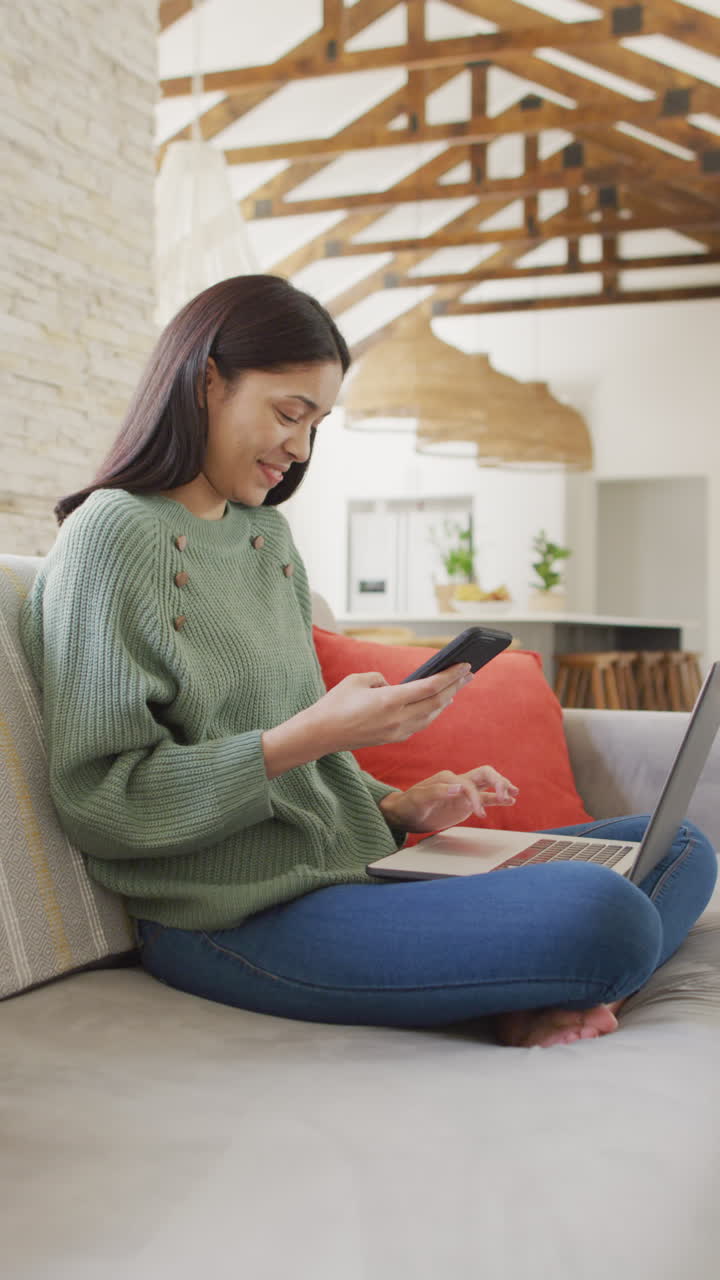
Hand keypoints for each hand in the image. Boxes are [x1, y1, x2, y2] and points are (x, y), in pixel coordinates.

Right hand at [306, 663, 473, 754]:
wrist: (320, 734)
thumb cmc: (335, 703)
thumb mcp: (358, 680)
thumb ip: (381, 679)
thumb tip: (395, 686)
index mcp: (390, 700)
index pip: (429, 687)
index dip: (450, 676)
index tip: (464, 665)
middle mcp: (398, 718)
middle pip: (436, 702)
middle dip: (455, 687)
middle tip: (468, 673)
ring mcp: (397, 731)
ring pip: (431, 715)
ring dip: (446, 700)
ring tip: (456, 686)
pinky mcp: (392, 738)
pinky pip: (420, 723)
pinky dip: (432, 712)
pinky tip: (436, 704)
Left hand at [379, 766, 519, 832]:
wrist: (404, 814)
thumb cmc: (409, 805)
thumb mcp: (418, 799)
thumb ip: (436, 791)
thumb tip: (457, 788)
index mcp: (448, 778)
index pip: (469, 785)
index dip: (476, 798)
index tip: (478, 813)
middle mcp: (459, 782)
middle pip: (485, 774)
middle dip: (498, 781)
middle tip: (506, 794)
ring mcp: (464, 793)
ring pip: (488, 785)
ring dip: (502, 787)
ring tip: (514, 794)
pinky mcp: (465, 804)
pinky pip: (485, 798)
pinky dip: (498, 799)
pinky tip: (509, 800)